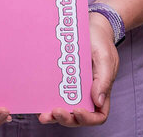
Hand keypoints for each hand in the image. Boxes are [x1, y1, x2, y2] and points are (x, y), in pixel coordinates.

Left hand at [38, 12, 118, 126]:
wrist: (90, 24)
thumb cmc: (101, 41)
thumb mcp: (105, 58)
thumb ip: (104, 80)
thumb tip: (97, 101)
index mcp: (100, 90)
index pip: (98, 115)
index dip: (88, 119)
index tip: (78, 110)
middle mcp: (85, 92)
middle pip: (77, 116)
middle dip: (66, 118)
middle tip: (55, 112)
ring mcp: (72, 85)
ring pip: (63, 107)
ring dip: (53, 115)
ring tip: (43, 115)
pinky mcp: (60, 76)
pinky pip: (53, 91)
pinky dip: (46, 99)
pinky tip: (37, 100)